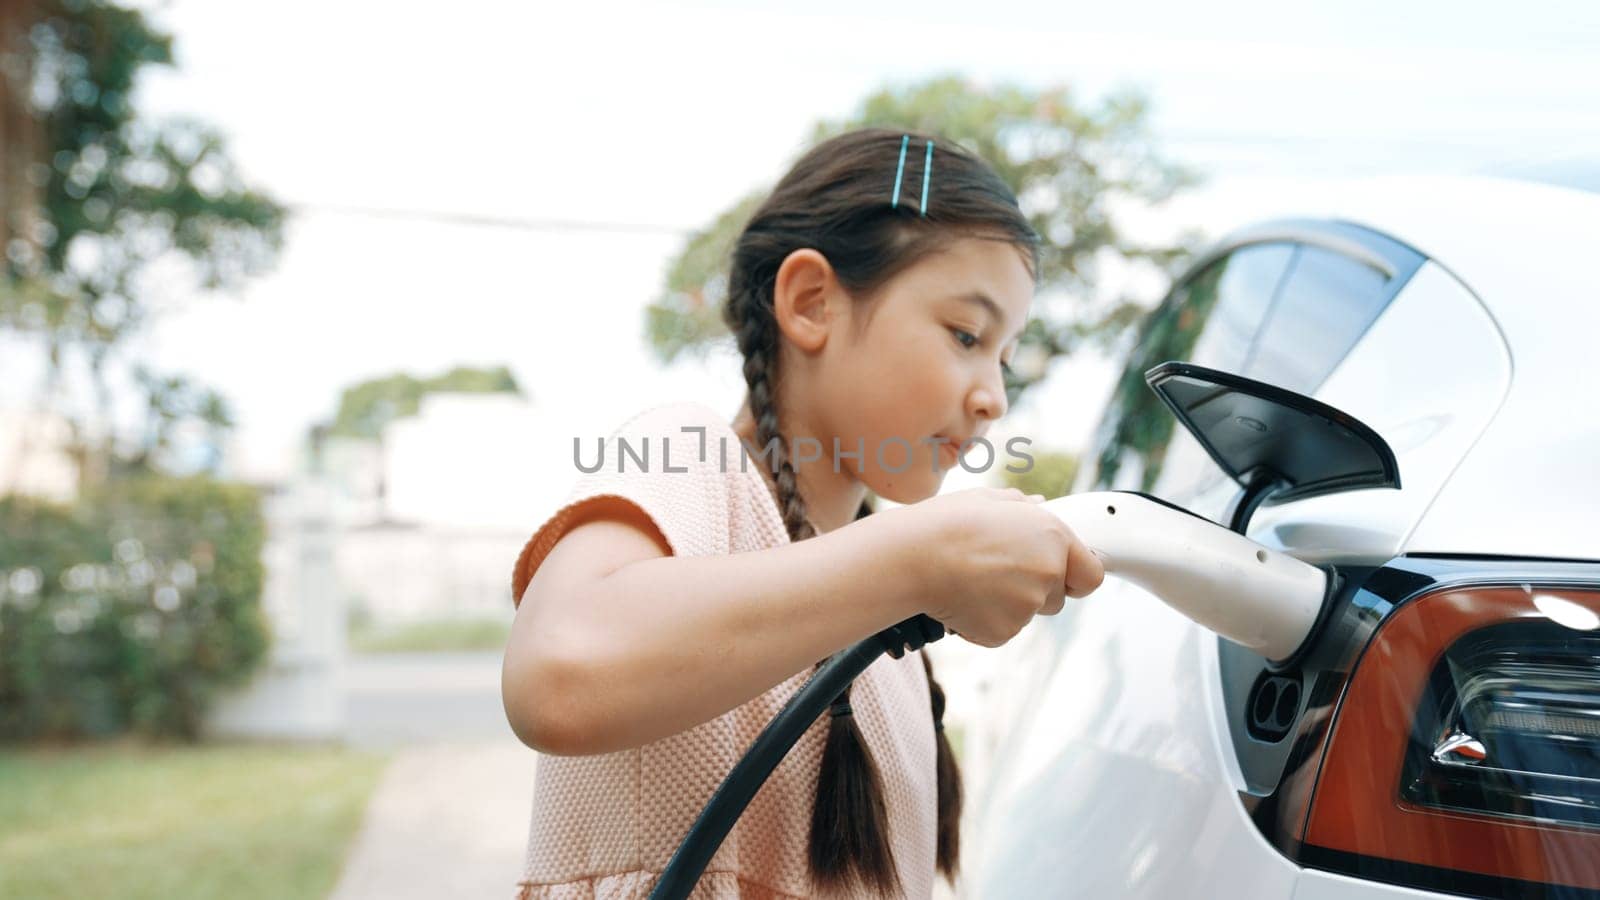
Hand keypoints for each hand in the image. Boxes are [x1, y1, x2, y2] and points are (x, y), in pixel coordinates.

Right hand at [884, 486, 1105, 647]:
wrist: (912, 557)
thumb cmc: (946, 523)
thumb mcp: (988, 500)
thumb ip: (1022, 507)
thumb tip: (1038, 507)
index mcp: (1052, 537)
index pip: (1092, 573)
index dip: (1077, 575)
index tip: (1064, 576)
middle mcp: (1047, 573)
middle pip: (1056, 596)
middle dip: (1034, 588)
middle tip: (996, 570)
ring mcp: (1026, 607)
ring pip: (1026, 613)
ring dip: (1007, 602)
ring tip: (971, 579)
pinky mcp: (1002, 632)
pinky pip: (1001, 629)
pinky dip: (985, 619)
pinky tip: (963, 597)